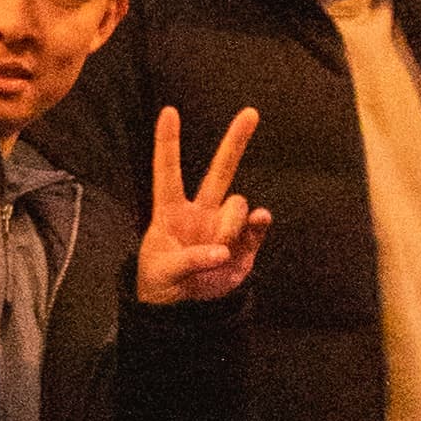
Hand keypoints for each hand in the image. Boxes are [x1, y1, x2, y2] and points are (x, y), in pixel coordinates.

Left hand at [138, 106, 269, 305]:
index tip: (169, 110)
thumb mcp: (161, 273)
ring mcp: (225, 225)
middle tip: (251, 112)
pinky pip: (258, 225)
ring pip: (238, 205)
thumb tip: (221, 252)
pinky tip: (259, 221)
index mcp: (170, 211)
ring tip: (217, 255)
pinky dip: (259, 223)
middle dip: (236, 141)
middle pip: (220, 170)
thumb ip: (188, 260)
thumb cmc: (161, 283)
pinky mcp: (246, 244)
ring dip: (230, 225)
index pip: (167, 171)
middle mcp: (201, 211)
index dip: (168, 142)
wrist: (184, 310)